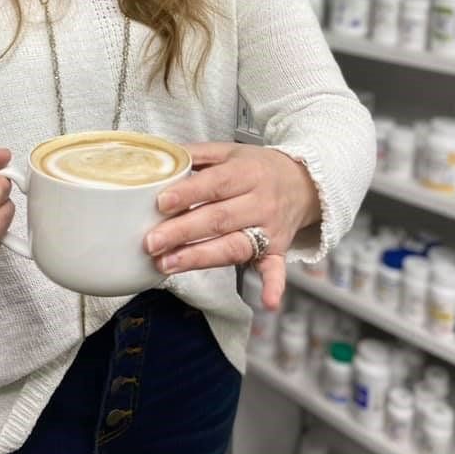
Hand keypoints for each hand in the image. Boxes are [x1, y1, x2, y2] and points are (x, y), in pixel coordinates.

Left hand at [144, 142, 319, 308]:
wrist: (303, 183)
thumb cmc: (257, 168)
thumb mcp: (229, 151)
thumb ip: (197, 153)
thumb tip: (160, 159)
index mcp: (246, 172)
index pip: (214, 184)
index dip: (187, 194)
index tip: (161, 204)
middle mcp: (260, 201)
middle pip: (219, 219)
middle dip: (182, 232)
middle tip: (151, 242)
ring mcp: (269, 229)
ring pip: (235, 245)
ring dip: (201, 258)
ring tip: (168, 264)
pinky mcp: (278, 250)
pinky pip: (277, 269)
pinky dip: (274, 286)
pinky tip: (267, 302)